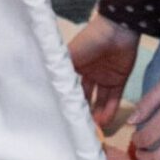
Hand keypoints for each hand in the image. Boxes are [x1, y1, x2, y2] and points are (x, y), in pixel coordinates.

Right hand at [69, 11, 140, 129]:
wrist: (118, 30)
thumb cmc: (90, 41)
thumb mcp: (70, 55)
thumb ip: (59, 71)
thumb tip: (40, 85)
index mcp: (75, 65)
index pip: (69, 87)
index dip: (66, 101)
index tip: (61, 117)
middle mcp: (88, 73)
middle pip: (84, 96)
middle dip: (82, 111)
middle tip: (77, 127)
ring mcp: (104, 77)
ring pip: (99, 100)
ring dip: (96, 114)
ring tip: (92, 129)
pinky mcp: (119, 79)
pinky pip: (114, 98)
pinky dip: (110, 110)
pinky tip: (104, 122)